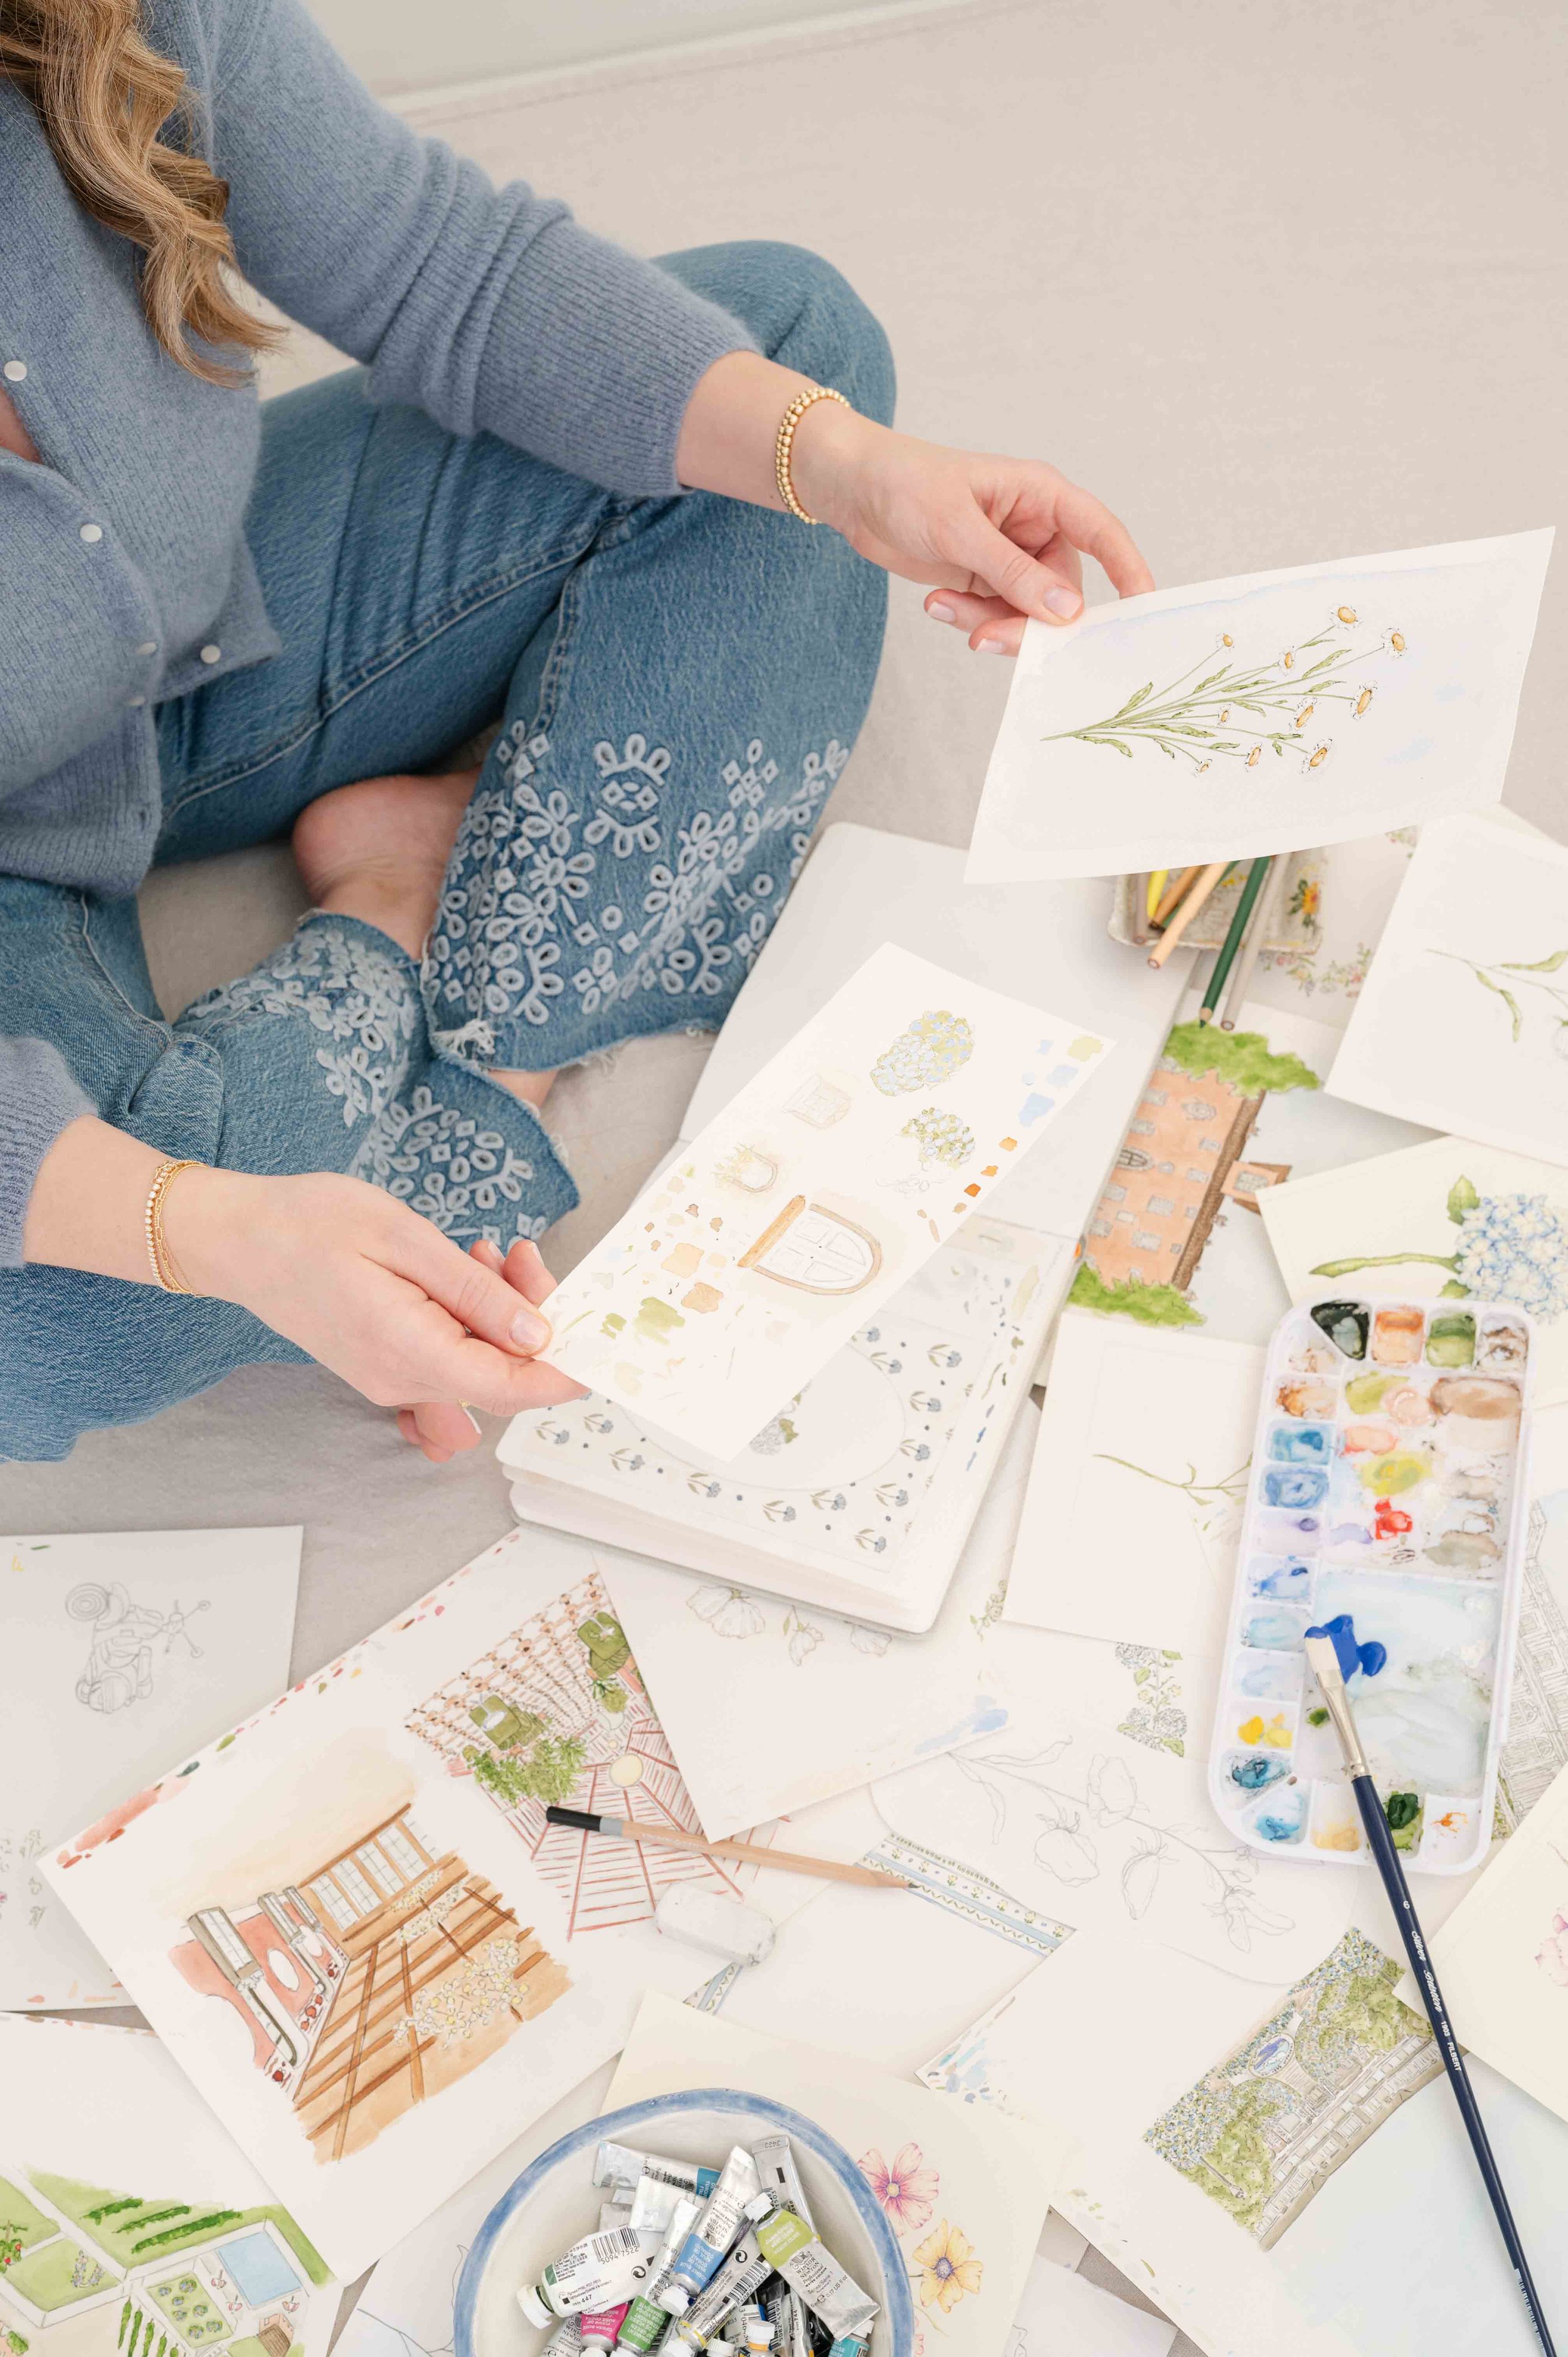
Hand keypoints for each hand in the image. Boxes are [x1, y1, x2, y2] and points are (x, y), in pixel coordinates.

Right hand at [165, 1168, 584, 1461]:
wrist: (234, 1238)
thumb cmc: (309, 1224)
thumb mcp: (403, 1238)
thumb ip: (475, 1293)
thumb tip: (538, 1336)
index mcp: (409, 1351)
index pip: (511, 1387)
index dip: (566, 1371)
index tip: (603, 1339)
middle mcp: (401, 1379)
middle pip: (501, 1372)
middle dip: (531, 1316)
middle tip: (520, 1251)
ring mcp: (389, 1377)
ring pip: (477, 1359)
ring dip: (497, 1309)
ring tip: (481, 1250)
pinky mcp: (383, 1363)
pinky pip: (448, 1351)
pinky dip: (467, 1314)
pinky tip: (456, 1269)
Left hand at [791, 404, 1152, 655]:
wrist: (851, 490)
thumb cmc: (905, 484)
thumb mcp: (958, 529)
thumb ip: (1012, 573)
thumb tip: (1067, 610)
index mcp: (1040, 495)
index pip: (1101, 531)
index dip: (1127, 568)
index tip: (1143, 607)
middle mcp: (1033, 527)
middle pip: (1061, 592)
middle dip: (1027, 621)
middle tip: (987, 638)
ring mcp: (1009, 557)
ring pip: (1027, 612)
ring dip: (989, 623)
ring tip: (942, 608)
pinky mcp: (984, 580)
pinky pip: (995, 616)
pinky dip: (969, 619)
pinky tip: (935, 603)